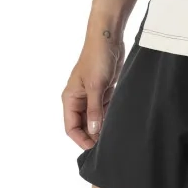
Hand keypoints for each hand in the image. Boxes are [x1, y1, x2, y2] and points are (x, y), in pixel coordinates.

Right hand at [62, 29, 125, 150]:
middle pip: (83, 125)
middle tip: (107, 145)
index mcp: (70, 98)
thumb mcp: (96, 86)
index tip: (94, 149)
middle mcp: (79, 99)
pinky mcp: (103, 91)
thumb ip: (94, 111)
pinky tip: (117, 123)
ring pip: (95, 119)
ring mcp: (91, 96)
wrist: (109, 38)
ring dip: (102, 127)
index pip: (71, 127)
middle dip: (93, 135)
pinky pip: (104, 110)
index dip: (81, 139)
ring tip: (113, 136)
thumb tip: (94, 132)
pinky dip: (109, 117)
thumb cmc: (97, 58)